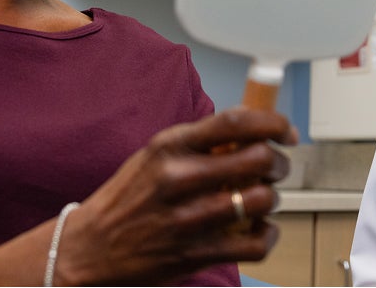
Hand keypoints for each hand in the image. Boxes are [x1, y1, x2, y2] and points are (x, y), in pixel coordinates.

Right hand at [55, 107, 297, 284]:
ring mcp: (188, 218)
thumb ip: (199, 141)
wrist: (90, 247)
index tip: (285, 131)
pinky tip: (259, 228)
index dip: (272, 122)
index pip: (236, 121)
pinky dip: (267, 235)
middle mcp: (179, 177)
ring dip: (272, 198)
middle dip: (278, 162)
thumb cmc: (128, 196)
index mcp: (171, 145)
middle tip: (276, 167)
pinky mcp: (194, 254)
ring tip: (263, 198)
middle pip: (257, 159)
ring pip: (260, 200)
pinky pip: (253, 244)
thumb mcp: (156, 153)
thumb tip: (252, 129)